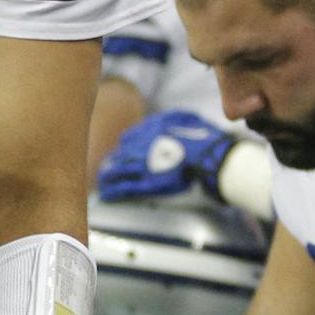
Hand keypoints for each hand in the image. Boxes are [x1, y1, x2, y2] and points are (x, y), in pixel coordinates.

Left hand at [97, 111, 234, 202]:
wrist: (213, 160)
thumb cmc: (207, 141)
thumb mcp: (190, 119)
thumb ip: (176, 118)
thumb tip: (171, 119)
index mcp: (151, 130)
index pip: (129, 138)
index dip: (126, 147)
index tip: (124, 153)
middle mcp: (142, 146)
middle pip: (119, 154)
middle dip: (113, 162)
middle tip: (107, 169)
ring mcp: (142, 166)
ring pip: (115, 170)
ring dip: (107, 176)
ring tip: (101, 183)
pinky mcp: (147, 185)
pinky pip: (122, 188)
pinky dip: (112, 191)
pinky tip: (105, 196)